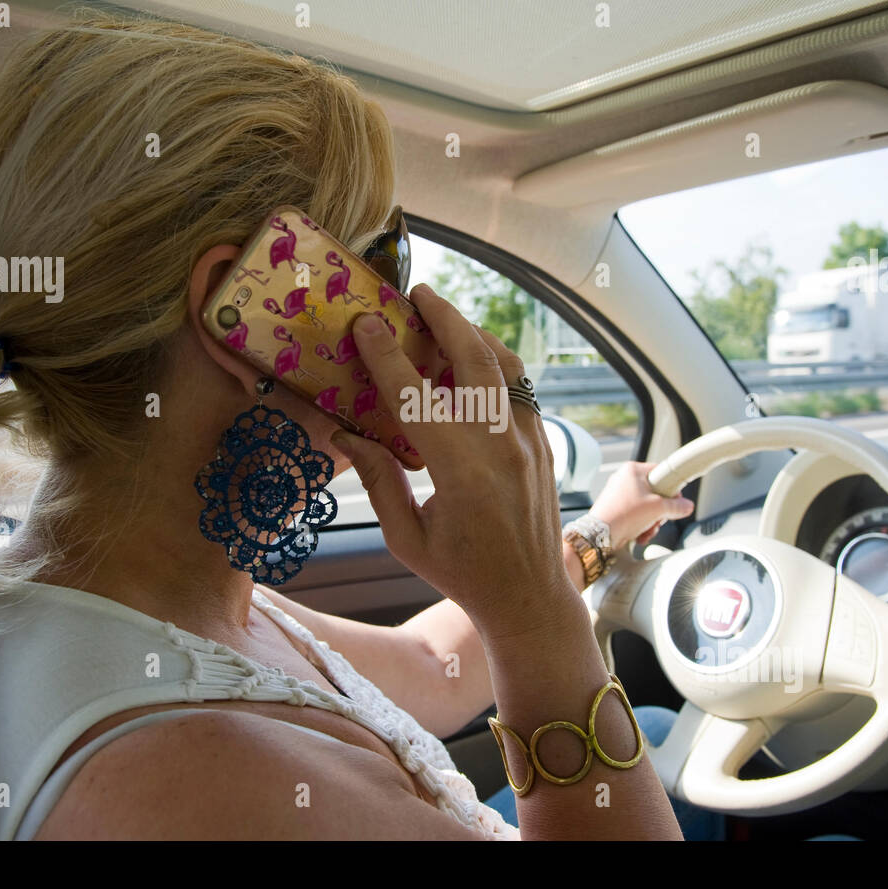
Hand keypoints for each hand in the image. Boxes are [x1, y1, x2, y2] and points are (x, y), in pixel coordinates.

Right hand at [330, 284, 576, 642]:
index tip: (365, 324)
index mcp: (461, 473)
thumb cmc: (462, 574)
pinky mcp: (542, 443)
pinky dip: (497, 362)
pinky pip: (521, 388)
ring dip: (476, 333)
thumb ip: (377, 481)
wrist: (530, 596)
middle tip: (417, 293)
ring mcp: (529, 442)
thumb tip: (345, 431)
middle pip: (474, 359)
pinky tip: (475, 356)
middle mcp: (501, 447)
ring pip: (506, 366)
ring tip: (447, 316)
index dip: (385, 356)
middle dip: (444, 318)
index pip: (415, 397)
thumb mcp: (406, 539)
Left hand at [588, 461, 693, 549]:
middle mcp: (624, 479)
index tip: (676, 501)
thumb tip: (687, 506)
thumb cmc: (624, 515)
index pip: (662, 472)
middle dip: (660, 512)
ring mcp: (618, 494)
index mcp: (633, 470)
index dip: (673, 488)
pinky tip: (640, 535)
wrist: (599, 535)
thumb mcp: (658, 509)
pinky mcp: (615, 508)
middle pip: (655, 493)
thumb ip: (677, 507)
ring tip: (647, 531)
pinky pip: (635, 515)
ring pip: (646, 507)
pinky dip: (640, 526)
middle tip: (659, 520)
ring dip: (651, 522)